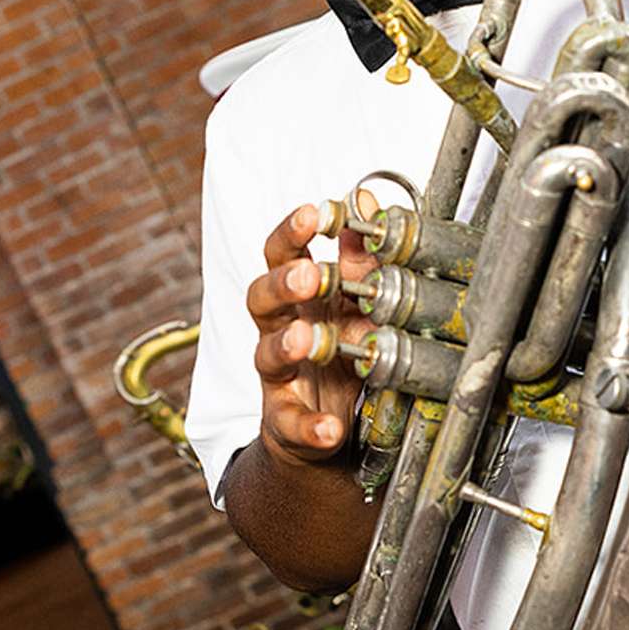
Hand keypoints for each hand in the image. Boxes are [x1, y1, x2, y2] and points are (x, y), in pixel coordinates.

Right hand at [246, 200, 376, 466]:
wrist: (329, 420)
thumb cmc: (341, 348)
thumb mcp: (355, 300)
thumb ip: (360, 256)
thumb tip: (367, 202)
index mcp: (299, 295)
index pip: (282, 254)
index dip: (294, 231)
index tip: (316, 212)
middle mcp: (282, 329)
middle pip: (262, 297)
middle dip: (284, 283)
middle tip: (309, 274)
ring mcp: (281, 375)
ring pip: (267, 356)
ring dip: (287, 345)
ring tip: (306, 338)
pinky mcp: (286, 420)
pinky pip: (291, 423)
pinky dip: (309, 426)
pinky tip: (328, 427)